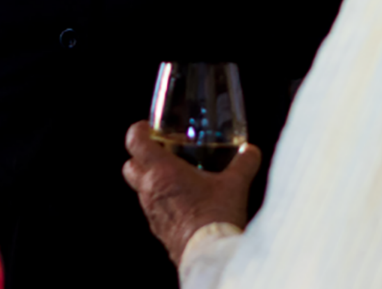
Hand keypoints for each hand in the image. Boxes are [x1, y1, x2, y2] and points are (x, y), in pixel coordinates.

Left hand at [121, 120, 261, 265]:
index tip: (147, 127)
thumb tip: (251, 151)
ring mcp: (151, 211)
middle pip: (130, 166)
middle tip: (160, 152)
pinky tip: (182, 201)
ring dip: (151, 180)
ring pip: (140, 189)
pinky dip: (161, 201)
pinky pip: (152, 208)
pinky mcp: (157, 228)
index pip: (135, 142)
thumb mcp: (235, 184)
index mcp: (162, 171)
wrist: (209, 254)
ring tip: (175, 177)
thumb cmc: (216, 217)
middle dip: (140, 157)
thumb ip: (244, 163)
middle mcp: (150, 190)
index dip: (138, 131)